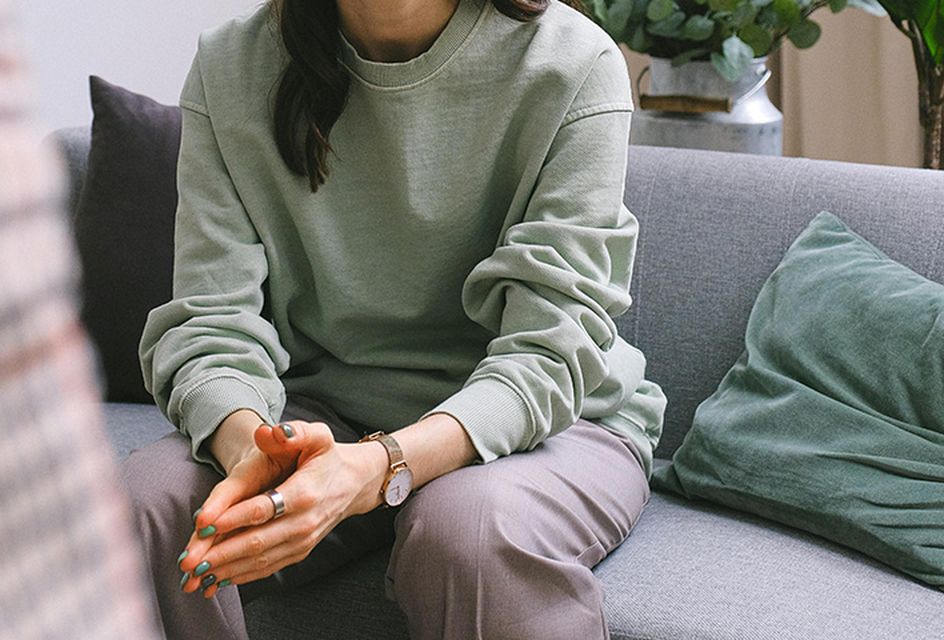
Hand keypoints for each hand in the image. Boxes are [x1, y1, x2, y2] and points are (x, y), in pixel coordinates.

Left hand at [179, 421, 387, 596]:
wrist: (353, 483)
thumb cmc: (327, 457)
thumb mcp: (318, 436)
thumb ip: (295, 432)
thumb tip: (269, 432)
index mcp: (306, 493)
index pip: (263, 509)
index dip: (232, 518)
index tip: (202, 525)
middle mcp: (305, 522)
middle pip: (257, 541)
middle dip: (220, 554)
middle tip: (187, 562)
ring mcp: (302, 541)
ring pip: (260, 560)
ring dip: (225, 570)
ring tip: (193, 577)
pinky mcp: (298, 552)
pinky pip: (267, 568)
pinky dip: (240, 576)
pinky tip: (216, 580)